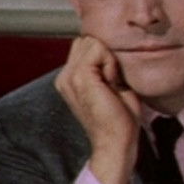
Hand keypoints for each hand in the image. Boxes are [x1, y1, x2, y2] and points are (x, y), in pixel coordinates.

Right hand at [53, 36, 141, 183]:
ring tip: (112, 83)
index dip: (103, 55)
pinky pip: (98, 49)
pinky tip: (113, 83)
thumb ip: (103, 67)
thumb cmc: (119, 119)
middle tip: (112, 81)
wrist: (115, 142)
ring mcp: (69, 76)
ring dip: (108, 58)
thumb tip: (110, 48)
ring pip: (91, 42)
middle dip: (104, 53)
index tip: (112, 80)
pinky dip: (111, 62)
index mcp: (68, 79)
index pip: (83, 46)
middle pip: (85, 41)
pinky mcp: (79, 77)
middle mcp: (64, 76)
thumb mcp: (109, 86)